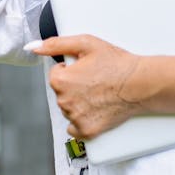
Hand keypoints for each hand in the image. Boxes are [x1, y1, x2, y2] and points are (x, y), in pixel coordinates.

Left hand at [29, 35, 145, 139]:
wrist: (141, 84)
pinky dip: (82, 120)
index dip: (72, 69)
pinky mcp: (87, 131)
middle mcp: (64, 102)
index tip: (86, 68)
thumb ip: (56, 44)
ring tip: (99, 93)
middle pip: (62, 93)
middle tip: (95, 80)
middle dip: (74, 86)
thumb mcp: (86, 43)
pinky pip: (74, 128)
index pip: (56, 74)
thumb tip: (34, 47)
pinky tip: (95, 109)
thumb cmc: (116, 63)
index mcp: (60, 81)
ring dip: (78, 102)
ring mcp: (75, 118)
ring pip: (68, 109)